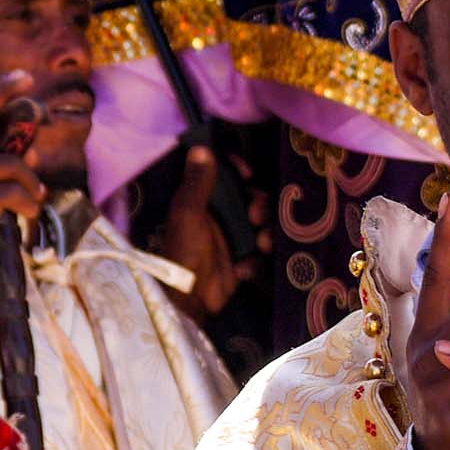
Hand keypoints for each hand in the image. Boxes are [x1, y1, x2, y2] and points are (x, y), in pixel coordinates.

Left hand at [155, 144, 268, 318]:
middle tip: (256, 217)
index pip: (222, 172)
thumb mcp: (188, 214)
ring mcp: (230, 237)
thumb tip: (201, 147)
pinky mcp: (241, 259)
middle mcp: (216, 214)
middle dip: (260, 204)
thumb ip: (197, 183)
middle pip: (250, 196)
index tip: (247, 175)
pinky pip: (261, 251)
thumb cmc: (183, 252)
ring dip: (266, 232)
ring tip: (262, 244)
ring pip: (262, 223)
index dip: (237, 168)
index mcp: (199, 199)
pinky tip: (243, 269)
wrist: (189, 301)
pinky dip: (255, 260)